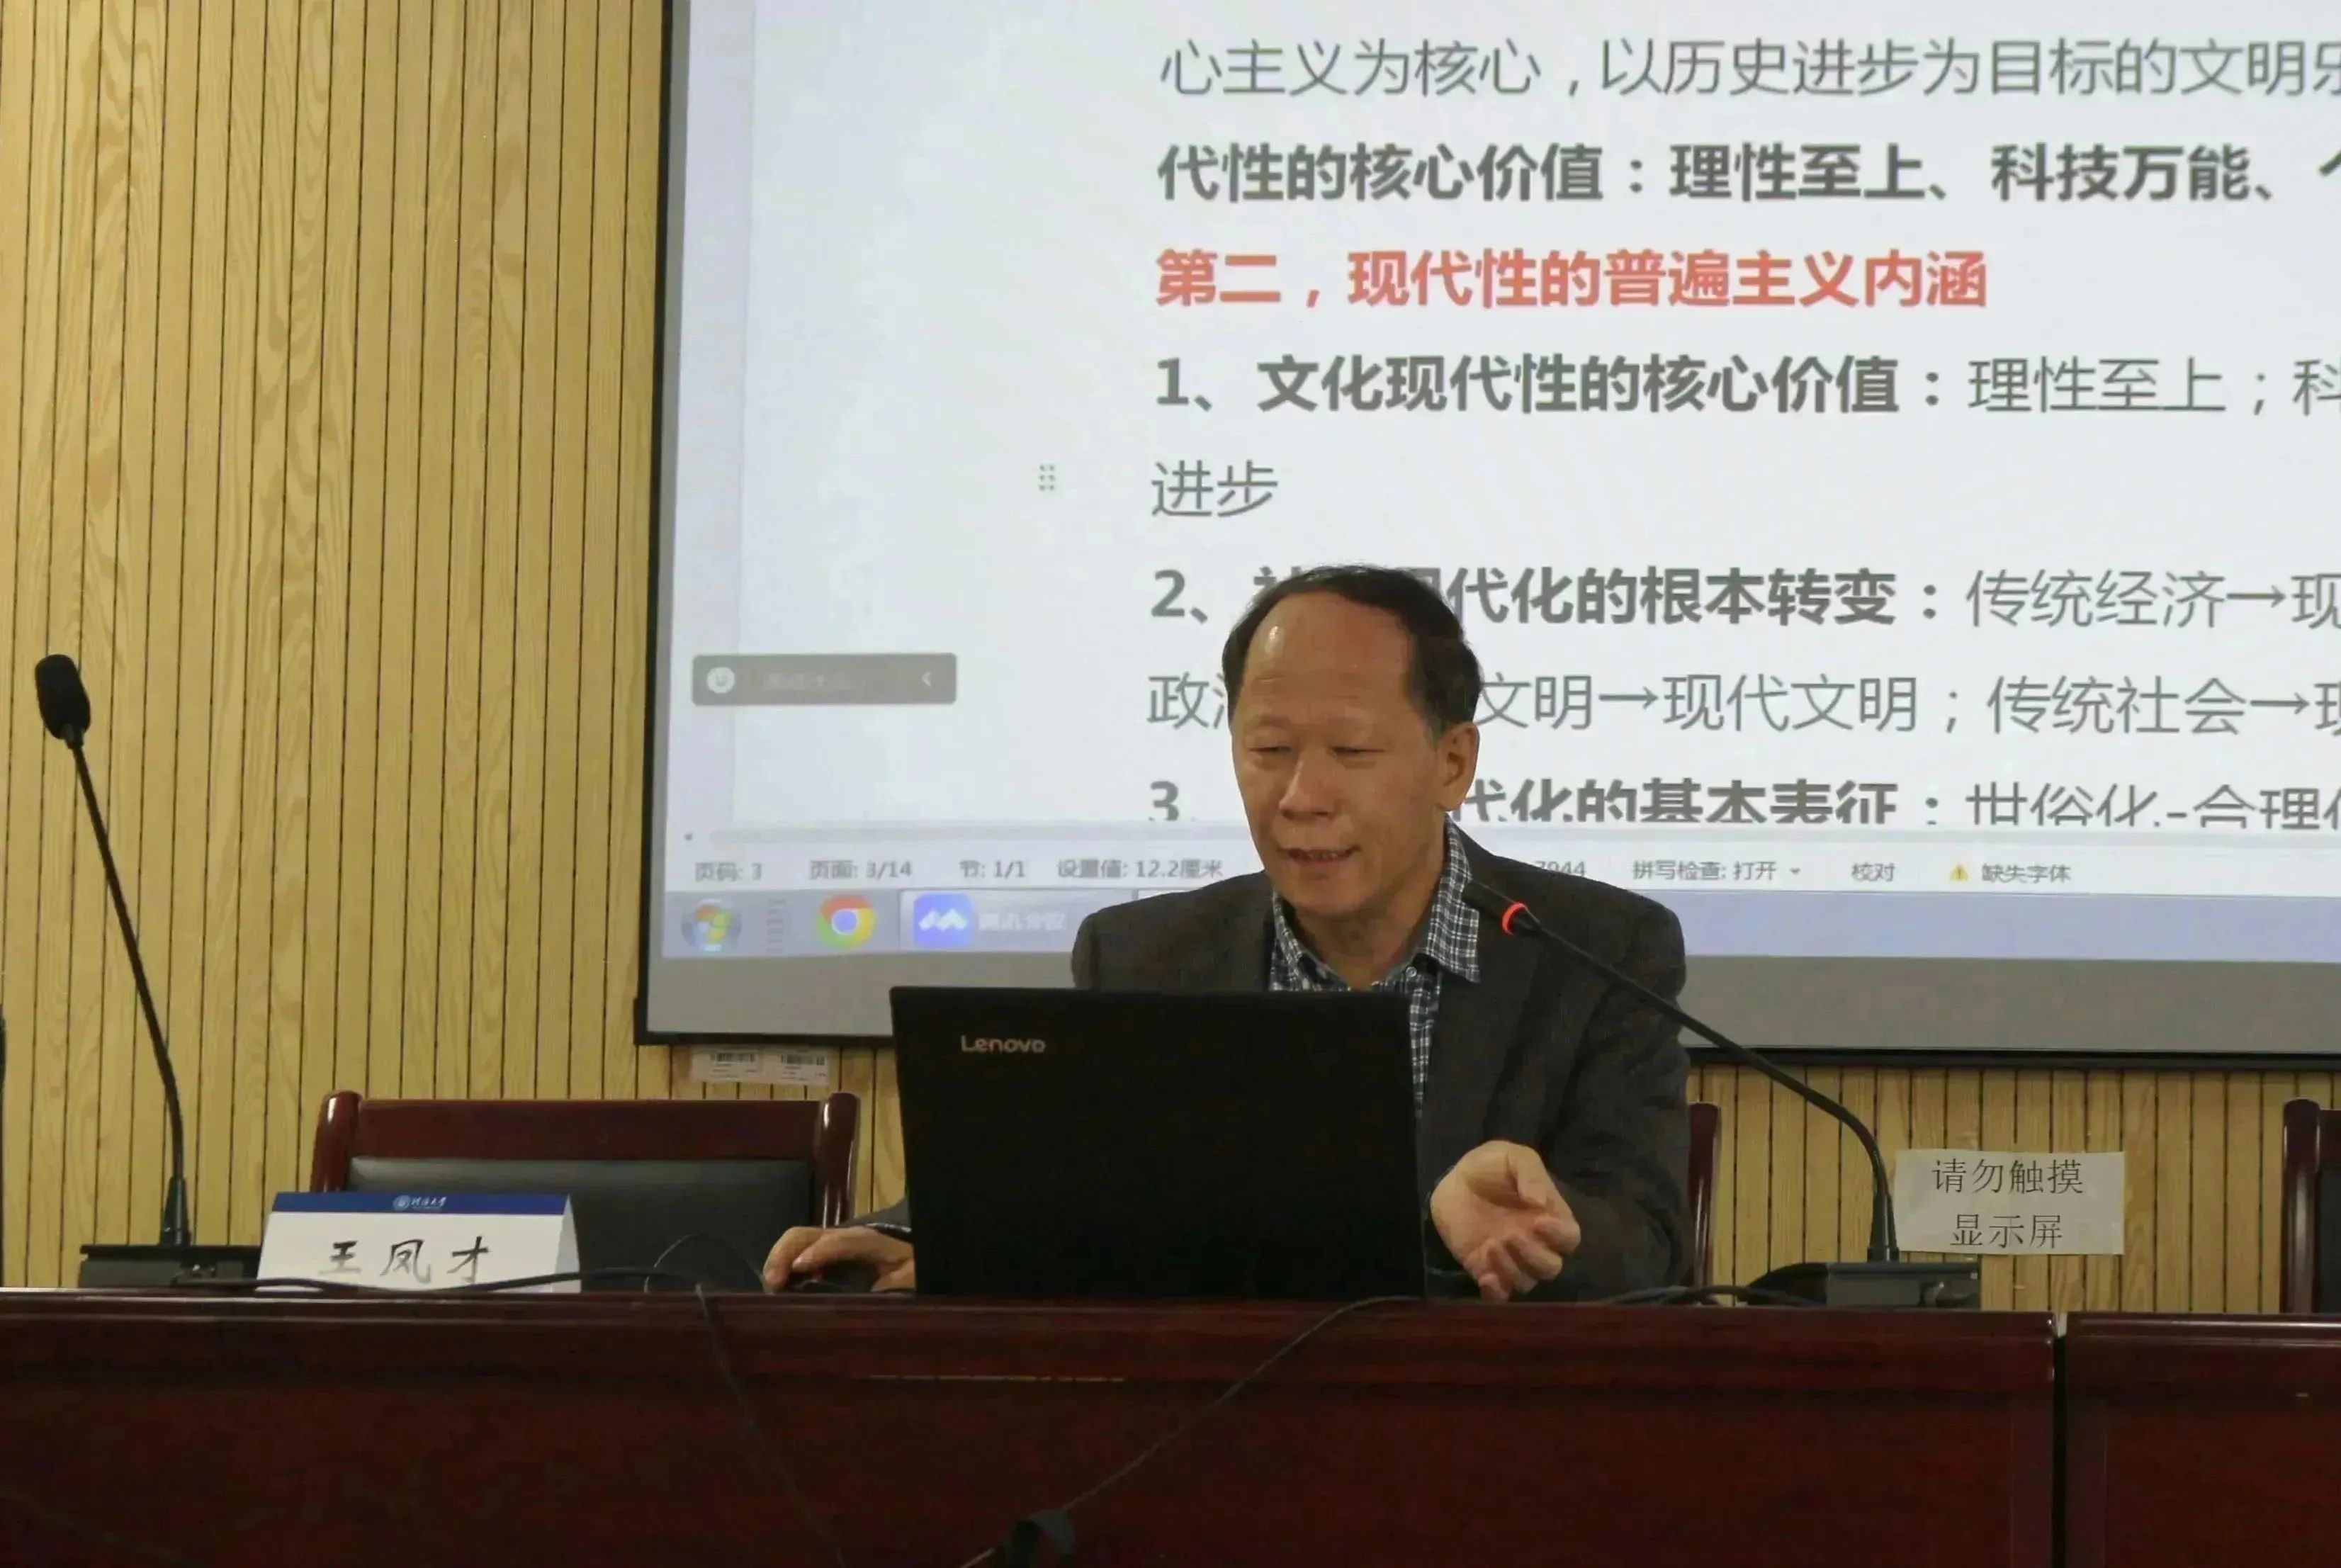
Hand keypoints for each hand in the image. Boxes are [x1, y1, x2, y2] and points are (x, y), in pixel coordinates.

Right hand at [762, 1225, 915, 1292]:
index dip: (819, 1252)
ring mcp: (828, 1241)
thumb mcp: (912, 1274)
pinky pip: (795, 1250)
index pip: (839, 1242)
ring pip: (795, 1240)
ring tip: (771, 1286)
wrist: (909, 1250)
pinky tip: (779, 1285)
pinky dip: (781, 1265)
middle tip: (773, 1284)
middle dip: (784, 1254)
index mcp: (866, 1241)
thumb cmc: (910, 1262)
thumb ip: (897, 1285)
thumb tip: (875, 1297)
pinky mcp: (821, 1251)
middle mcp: (842, 1236)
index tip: (801, 1268)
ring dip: (778, 1259)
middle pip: (805, 1234)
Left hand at [1430, 1140, 1579, 1301]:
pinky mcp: (1486, 1269)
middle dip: (1534, 1256)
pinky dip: (1496, 1293)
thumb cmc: (1489, 1167)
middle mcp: (1535, 1243)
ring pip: (1527, 1283)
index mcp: (1548, 1216)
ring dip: (1512, 1269)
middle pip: (1552, 1267)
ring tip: (1491, 1245)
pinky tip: (1485, 1276)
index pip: (1570, 1238)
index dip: (1559, 1236)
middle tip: (1509, 1235)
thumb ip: (1530, 1175)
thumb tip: (1541, 1202)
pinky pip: (1500, 1295)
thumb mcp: (1512, 1157)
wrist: (1452, 1181)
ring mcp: (1510, 1259)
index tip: (1538, 1221)